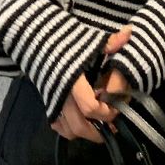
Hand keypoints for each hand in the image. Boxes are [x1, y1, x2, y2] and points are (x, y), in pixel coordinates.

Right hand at [50, 25, 132, 143]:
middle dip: (99, 130)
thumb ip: (110, 41)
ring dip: (86, 132)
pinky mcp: (46, 101)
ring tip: (99, 124)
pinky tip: (80, 120)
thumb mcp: (89, 39)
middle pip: (80, 126)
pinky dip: (69, 128)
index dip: (106, 112)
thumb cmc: (63, 38)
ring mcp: (52, 100)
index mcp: (73, 80)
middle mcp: (62, 95)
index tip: (117, 107)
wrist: (34, 36)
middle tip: (113, 125)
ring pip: (69, 129)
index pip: (90, 107)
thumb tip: (129, 32)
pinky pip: (57, 125)